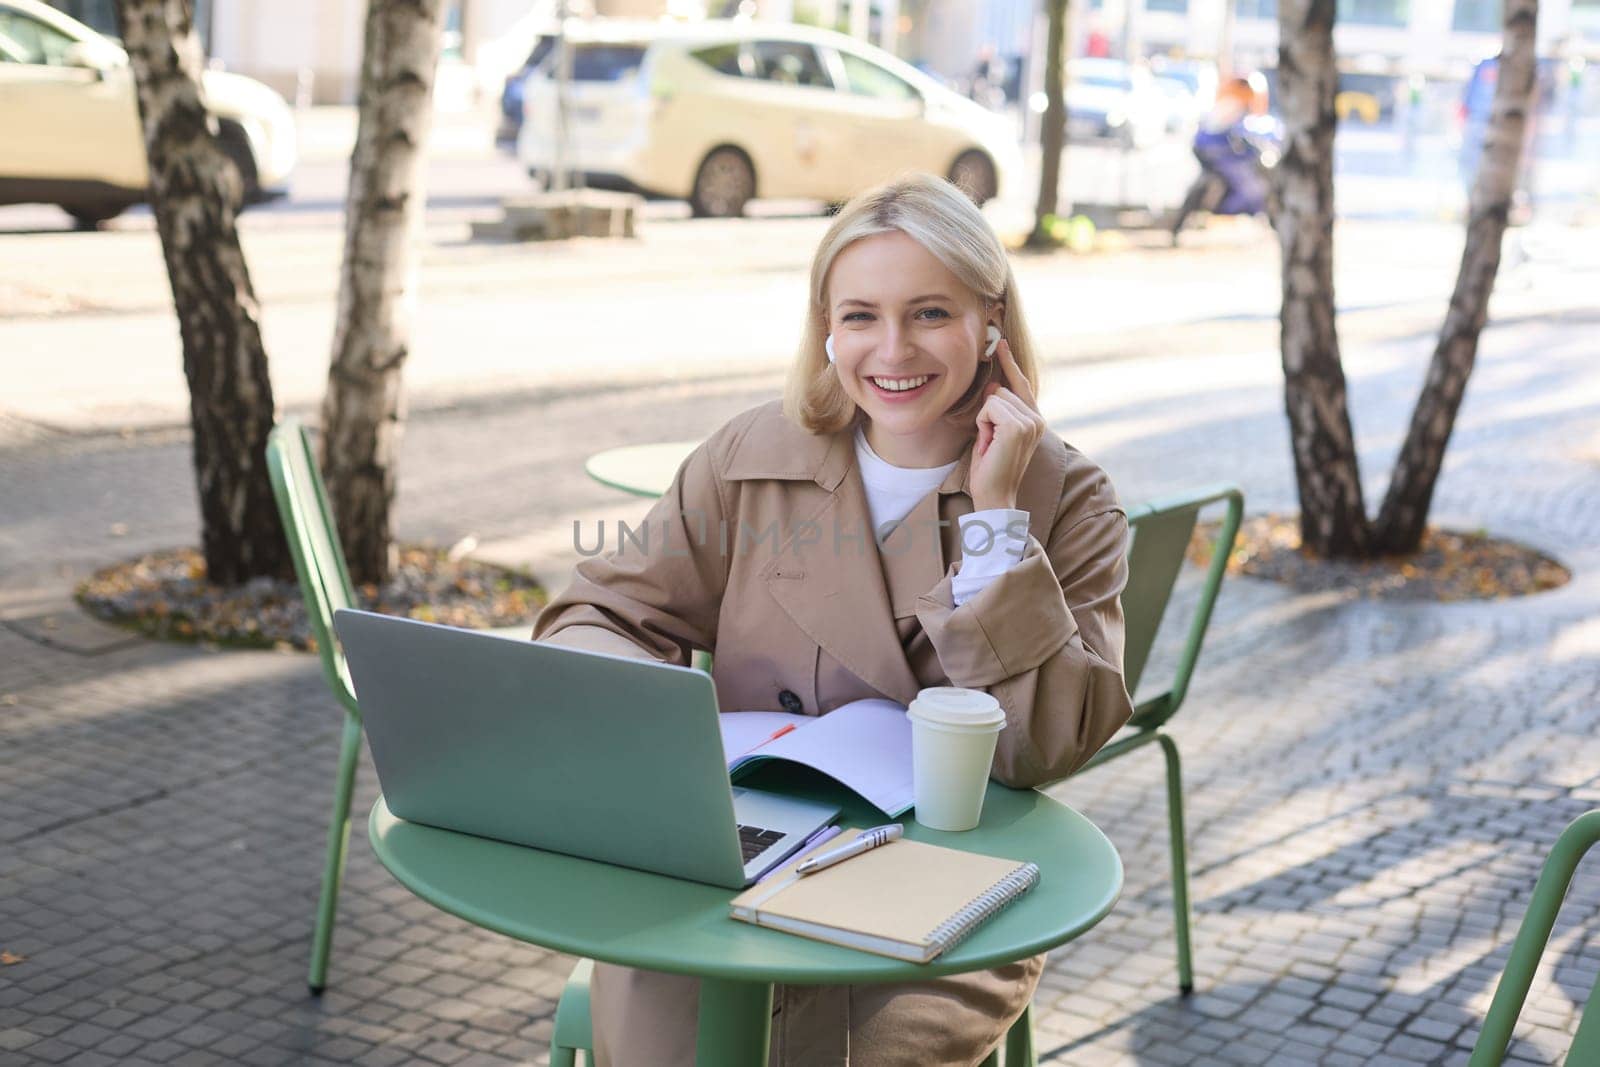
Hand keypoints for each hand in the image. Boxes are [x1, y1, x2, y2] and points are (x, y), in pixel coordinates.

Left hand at [969, 339, 1044, 511]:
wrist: (996, 495)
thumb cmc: (991, 469)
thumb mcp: (992, 432)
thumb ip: (996, 408)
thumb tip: (993, 383)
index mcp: (1035, 420)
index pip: (1021, 384)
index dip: (1010, 363)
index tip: (1001, 343)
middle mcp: (1037, 419)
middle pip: (1001, 389)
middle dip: (987, 413)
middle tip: (990, 441)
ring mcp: (1030, 422)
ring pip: (994, 397)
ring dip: (984, 420)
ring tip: (991, 444)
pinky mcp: (1018, 426)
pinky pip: (989, 406)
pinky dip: (983, 424)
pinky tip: (990, 443)